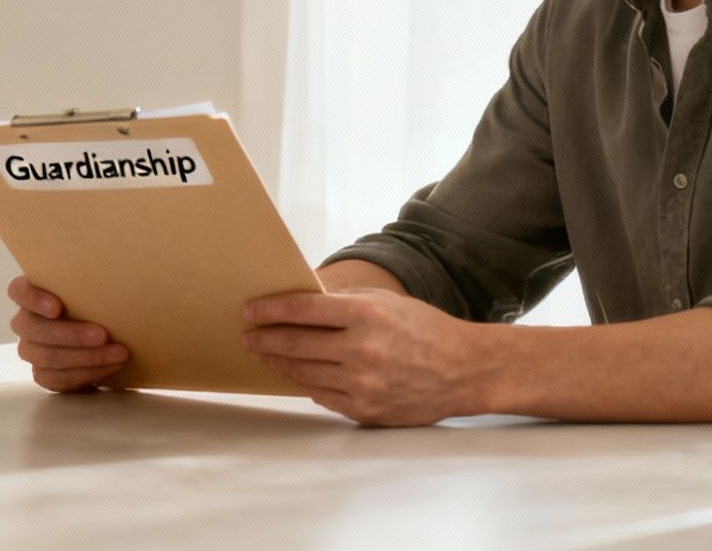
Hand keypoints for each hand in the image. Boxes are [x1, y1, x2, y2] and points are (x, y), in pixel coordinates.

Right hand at [8, 275, 128, 391]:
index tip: (58, 307)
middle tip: (103, 335)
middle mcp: (25, 322)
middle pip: (34, 329)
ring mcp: (31, 350)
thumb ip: (94, 277)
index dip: (34, 299)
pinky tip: (110, 367)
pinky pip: (56, 379)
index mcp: (32, 294)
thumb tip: (120, 261)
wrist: (106, 337)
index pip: (19, 291)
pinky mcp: (42, 374)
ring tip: (118, 354)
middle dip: (71, 334)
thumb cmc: (97, 303)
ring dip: (86, 357)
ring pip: (47, 357)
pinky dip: (86, 374)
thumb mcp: (95, 287)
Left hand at [241, 288, 490, 425]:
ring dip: (279, 362)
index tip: (249, 311)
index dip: (270, 310)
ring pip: (304, 373)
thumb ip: (343, 301)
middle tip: (247, 336)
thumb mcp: (386, 301)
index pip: (302, 310)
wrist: (464, 370)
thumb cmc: (424, 328)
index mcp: (366, 315)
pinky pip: (322, 396)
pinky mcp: (365, 410)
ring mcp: (363, 384)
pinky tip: (297, 374)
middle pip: (295, 343)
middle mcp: (361, 350)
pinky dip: (306, 384)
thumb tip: (302, 301)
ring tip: (265, 354)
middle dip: (265, 339)